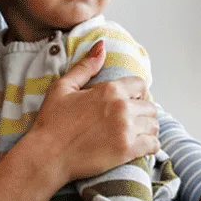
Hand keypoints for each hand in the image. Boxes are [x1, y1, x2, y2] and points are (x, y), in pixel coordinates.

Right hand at [29, 41, 159, 182]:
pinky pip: (153, 145)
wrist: (47, 155)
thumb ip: (86, 66)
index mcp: (109, 90)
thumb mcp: (63, 87)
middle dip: (142, 112)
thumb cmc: (52, 122)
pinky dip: (150, 145)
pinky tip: (140, 146)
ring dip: (147, 128)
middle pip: (150, 106)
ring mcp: (126, 130)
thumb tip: (102, 45)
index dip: (137, 93)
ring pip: (153, 125)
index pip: (140, 85)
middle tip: (132, 120)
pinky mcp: (126, 151)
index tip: (131, 102)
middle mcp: (122, 108)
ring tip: (136, 133)